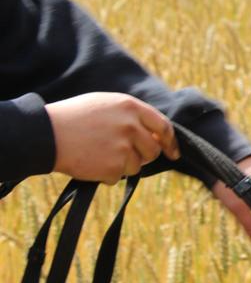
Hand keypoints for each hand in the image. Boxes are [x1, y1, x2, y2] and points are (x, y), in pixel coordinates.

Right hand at [45, 92, 178, 184]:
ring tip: (99, 155)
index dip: (170, 142)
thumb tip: (154, 133)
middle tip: (124, 155)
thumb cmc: (74, 117)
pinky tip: (91, 163)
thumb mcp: (106, 104)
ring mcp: (123, 148)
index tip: (173, 153)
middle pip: (152, 151)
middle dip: (143, 157)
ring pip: (137, 167)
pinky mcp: (112, 167)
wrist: (46, 135)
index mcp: (131, 107)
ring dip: (122, 166)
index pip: (163, 127)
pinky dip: (107, 175)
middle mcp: (131, 126)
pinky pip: (118, 178)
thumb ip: (132, 115)